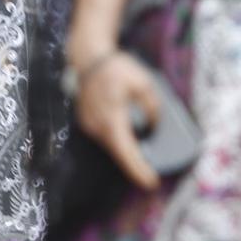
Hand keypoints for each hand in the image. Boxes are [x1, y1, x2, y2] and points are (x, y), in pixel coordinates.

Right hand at [73, 47, 162, 190]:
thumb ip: (152, 106)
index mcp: (111, 118)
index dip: (138, 169)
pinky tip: (132, 142)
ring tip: (145, 162)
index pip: (125, 151)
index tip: (151, 183)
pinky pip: (106, 136)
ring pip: (111, 145)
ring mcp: (89, 125)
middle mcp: (96, 126)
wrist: (89, 58)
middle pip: (118, 152)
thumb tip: (154, 126)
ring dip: (127, 153)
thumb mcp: (144, 83)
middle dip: (135, 164)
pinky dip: (119, 141)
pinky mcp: (87, 121)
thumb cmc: (117, 68)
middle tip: (151, 177)